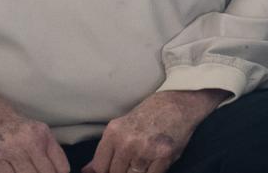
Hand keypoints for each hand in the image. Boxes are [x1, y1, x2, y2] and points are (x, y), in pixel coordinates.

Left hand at [82, 89, 228, 172]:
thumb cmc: (150, 113)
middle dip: (120, 172)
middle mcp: (127, 142)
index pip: (99, 167)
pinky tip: (152, 165)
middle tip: (128, 164)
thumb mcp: (123, 126)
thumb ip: (107, 149)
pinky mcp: (163, 156)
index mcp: (114, 132)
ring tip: (141, 161)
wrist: (179, 103)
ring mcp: (146, 150)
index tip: (109, 170)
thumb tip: (88, 171)